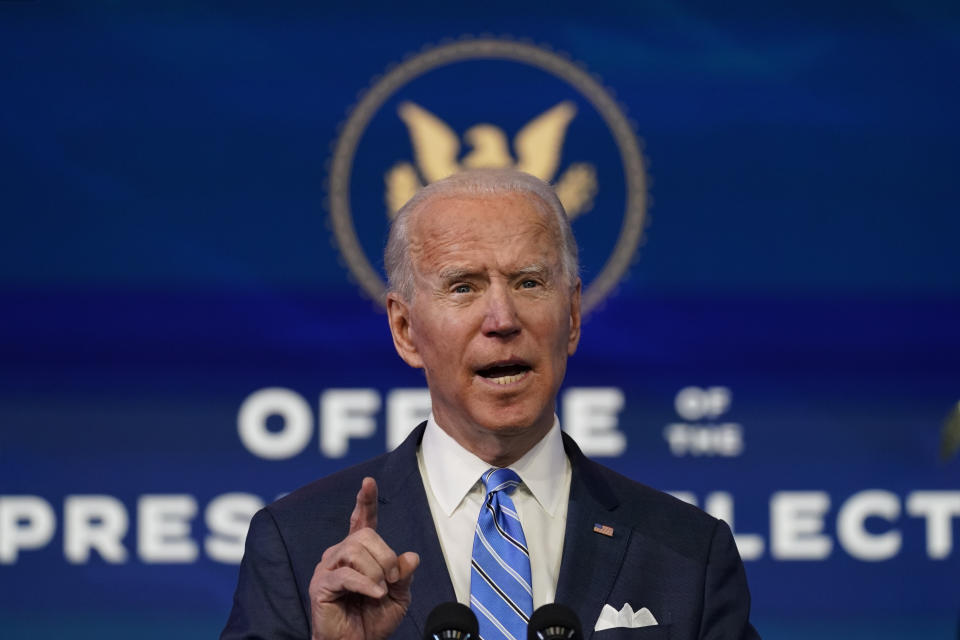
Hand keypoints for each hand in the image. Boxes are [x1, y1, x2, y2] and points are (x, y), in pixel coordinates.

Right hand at [309, 477, 419, 639]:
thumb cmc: (372, 620)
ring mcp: (328, 568)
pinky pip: (346, 574)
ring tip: (379, 591)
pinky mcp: (321, 585)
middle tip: (391, 580)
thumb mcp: (399, 596)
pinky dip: (366, 584)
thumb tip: (411, 556)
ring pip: (356, 550)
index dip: (365, 501)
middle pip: (366, 536)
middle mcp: (340, 554)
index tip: (368, 482)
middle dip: (386, 557)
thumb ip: (404, 574)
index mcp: (358, 553)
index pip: (362, 521)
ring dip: (376, 572)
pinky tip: (375, 594)